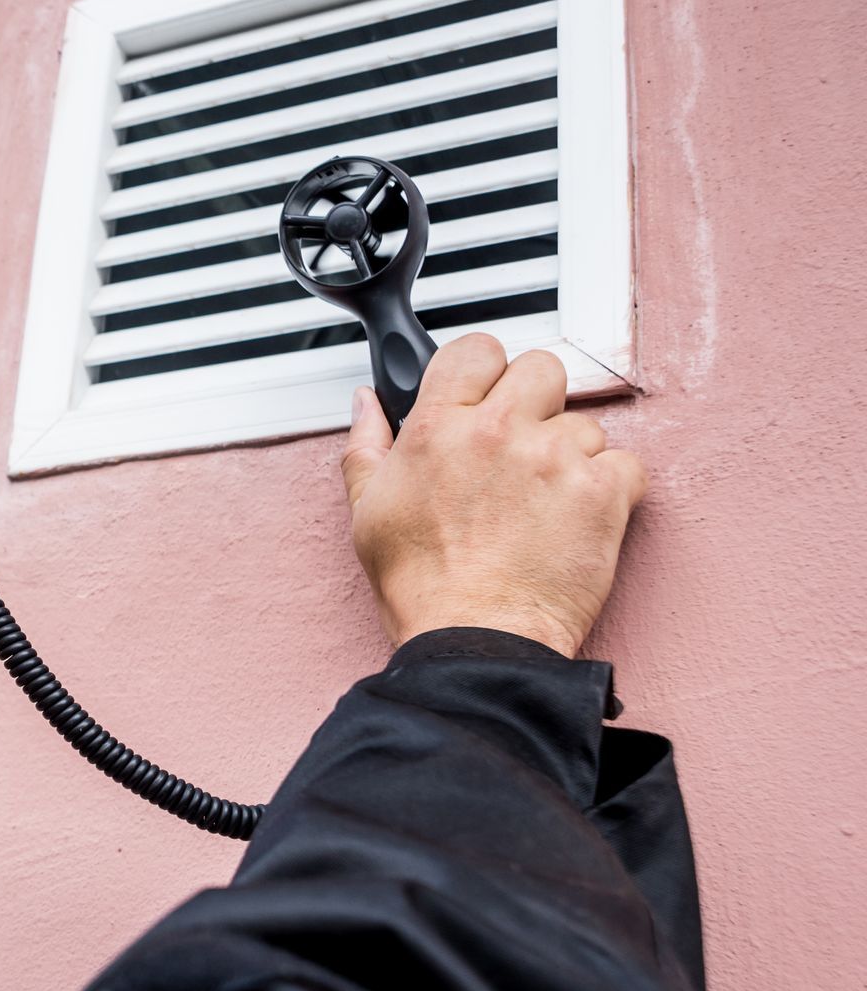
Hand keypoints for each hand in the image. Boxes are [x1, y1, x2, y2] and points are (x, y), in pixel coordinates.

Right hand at [340, 335, 648, 657]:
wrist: (476, 642)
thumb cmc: (423, 587)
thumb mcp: (368, 512)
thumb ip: (367, 446)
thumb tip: (366, 404)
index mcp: (438, 427)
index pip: (477, 348)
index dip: (485, 369)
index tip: (488, 392)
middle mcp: (498, 431)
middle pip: (542, 367)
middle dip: (536, 400)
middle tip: (523, 444)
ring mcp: (554, 458)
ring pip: (585, 422)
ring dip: (571, 453)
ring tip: (544, 501)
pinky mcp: (602, 493)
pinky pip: (625, 464)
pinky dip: (610, 488)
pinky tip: (577, 517)